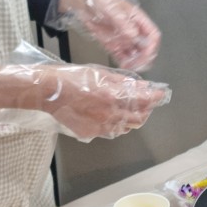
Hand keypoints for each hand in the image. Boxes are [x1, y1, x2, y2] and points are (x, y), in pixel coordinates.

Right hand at [0, 61, 170, 140]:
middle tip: (147, 103)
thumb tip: (141, 86)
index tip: (160, 94)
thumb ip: (122, 82)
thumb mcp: (100, 73)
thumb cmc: (71, 78)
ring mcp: (99, 126)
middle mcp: (108, 114)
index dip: (154, 97)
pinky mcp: (90, 132)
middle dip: (146, 110)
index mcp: (112, 96)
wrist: (47, 91)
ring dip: (132, 118)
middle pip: (138, 118)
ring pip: (126, 127)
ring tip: (131, 109)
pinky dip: (116, 125)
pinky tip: (113, 117)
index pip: (143, 100)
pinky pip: (110, 131)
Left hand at [49, 0, 161, 71]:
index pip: (152, 35)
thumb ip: (123, 22)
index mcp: (137, 19)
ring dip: (134, 62)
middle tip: (137, 65)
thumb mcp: (111, 8)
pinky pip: (122, 56)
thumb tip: (134, 34)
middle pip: (146, 47)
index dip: (152, 46)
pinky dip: (124, 63)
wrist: (83, 2)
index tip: (146, 54)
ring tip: (128, 67)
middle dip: (144, 58)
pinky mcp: (113, 45)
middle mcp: (133, 30)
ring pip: (136, 54)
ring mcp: (124, 39)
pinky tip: (122, 66)